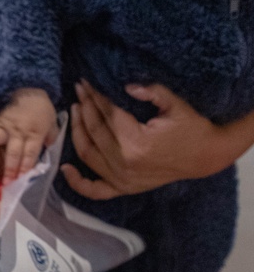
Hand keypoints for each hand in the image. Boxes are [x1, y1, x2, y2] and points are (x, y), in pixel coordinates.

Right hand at [0, 88, 57, 184]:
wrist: (31, 85)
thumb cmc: (41, 106)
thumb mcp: (51, 121)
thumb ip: (50, 136)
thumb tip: (47, 148)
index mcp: (34, 133)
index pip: (31, 154)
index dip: (26, 167)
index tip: (22, 180)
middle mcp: (18, 131)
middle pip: (14, 151)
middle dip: (10, 167)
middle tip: (6, 182)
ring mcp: (4, 125)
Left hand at [65, 81, 246, 198]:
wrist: (206, 156)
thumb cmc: (192, 128)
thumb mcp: (175, 105)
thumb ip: (151, 92)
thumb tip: (124, 86)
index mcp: (136, 143)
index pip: (108, 114)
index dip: (96, 96)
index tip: (86, 82)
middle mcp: (124, 163)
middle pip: (94, 131)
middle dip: (85, 107)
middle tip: (79, 90)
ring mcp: (121, 179)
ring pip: (87, 154)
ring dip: (76, 132)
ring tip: (74, 111)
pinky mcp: (123, 188)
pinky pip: (94, 190)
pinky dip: (77, 182)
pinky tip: (65, 168)